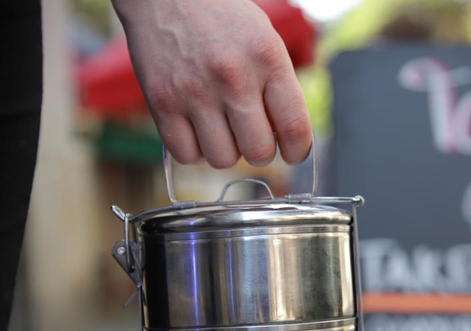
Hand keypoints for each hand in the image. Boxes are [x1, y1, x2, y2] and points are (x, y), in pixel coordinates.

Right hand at [112, 0, 311, 167]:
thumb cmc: (223, 19)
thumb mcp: (266, 41)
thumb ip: (279, 88)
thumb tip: (287, 141)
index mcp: (267, 59)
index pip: (294, 128)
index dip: (297, 151)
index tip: (293, 152)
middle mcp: (233, 77)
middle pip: (258, 152)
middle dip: (260, 151)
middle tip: (253, 136)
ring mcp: (194, 91)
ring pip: (222, 159)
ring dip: (226, 151)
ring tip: (222, 128)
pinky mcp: (161, 101)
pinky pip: (186, 155)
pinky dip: (194, 150)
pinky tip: (197, 130)